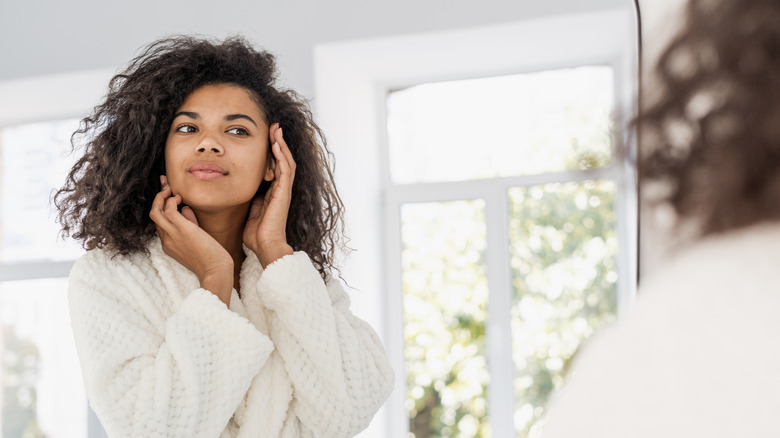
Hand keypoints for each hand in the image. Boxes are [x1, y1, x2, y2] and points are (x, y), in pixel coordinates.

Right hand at [150, 175, 233, 304]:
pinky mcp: (181, 230)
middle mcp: (166, 240)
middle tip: (165, 184)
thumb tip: (186, 208)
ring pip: (155, 211)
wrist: (216, 271)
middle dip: (158, 197)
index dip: (161, 207)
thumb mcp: (196, 239)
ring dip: (161, 196)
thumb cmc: (211, 258)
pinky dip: (172, 200)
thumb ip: (190, 224)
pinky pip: (168, 210)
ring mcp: (171, 235)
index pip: (159, 223)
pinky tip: (180, 197)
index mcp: (169, 245)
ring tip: (170, 188)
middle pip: (154, 215)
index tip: (166, 194)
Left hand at [243, 124, 294, 267]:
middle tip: (274, 126)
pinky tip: (276, 144)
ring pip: (287, 161)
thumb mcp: (249, 211)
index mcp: (273, 192)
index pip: (274, 166)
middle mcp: (281, 189)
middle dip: (278, 142)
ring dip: (282, 144)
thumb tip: (240, 190)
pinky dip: (281, 156)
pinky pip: (285, 170)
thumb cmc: (256, 234)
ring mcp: (284, 191)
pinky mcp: (284, 193)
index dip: (271, 151)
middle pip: (283, 160)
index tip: (266, 137)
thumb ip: (250, 199)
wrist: (265, 247)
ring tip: (276, 129)